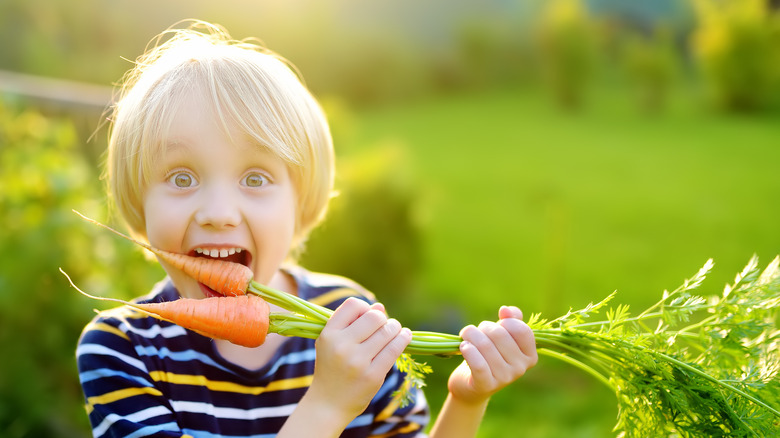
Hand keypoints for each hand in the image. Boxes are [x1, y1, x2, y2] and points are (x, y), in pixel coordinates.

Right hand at [307, 298, 411, 422]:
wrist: (328, 404)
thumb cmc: (332, 368)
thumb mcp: (333, 343)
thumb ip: (353, 323)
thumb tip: (380, 306)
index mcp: (328, 334)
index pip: (353, 305)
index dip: (365, 307)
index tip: (368, 316)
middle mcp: (341, 345)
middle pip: (374, 317)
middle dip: (383, 319)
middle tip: (385, 326)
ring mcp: (357, 361)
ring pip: (387, 332)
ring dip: (395, 328)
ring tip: (396, 330)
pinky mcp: (372, 375)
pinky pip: (394, 349)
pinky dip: (403, 339)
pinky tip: (405, 336)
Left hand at [447, 306, 537, 404]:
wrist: (470, 384)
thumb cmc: (488, 355)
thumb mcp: (501, 336)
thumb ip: (510, 320)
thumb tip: (506, 310)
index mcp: (529, 356)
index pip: (522, 330)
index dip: (506, 322)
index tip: (496, 325)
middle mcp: (520, 368)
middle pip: (500, 335)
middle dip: (483, 328)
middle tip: (473, 332)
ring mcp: (504, 378)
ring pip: (485, 346)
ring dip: (470, 336)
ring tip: (465, 338)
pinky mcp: (486, 385)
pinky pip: (478, 364)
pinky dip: (469, 351)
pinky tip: (463, 346)